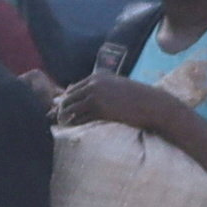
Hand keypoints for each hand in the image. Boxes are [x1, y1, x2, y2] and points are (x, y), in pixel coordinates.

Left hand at [47, 74, 186, 138]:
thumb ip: (102, 88)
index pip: (74, 88)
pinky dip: (73, 124)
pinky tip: (70, 129)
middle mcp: (94, 84)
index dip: (66, 99)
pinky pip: (80, 118)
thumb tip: (92, 97)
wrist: (152, 104)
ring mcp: (96, 96)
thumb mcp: (118, 86)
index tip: (60, 108)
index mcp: (97, 77)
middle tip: (54, 118)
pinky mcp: (99, 110)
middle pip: (69, 98)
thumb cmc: (137, 97)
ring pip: (71, 108)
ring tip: (61, 125)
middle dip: (61, 109)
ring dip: (64, 117)